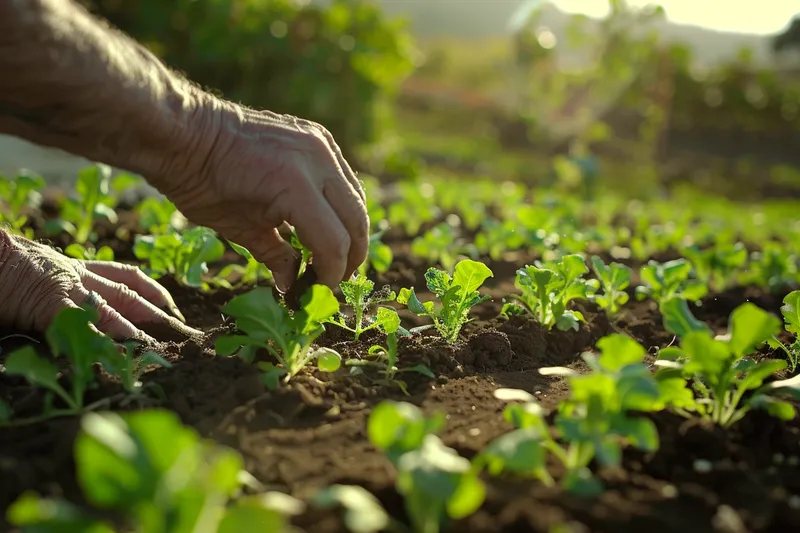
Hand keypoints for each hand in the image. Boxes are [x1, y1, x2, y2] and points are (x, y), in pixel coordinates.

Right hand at [0, 230, 200, 340]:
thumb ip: (59, 292)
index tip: (170, 304)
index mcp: (75, 268)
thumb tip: (81, 312)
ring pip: (112, 307)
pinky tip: (116, 354)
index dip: (150, 288)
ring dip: (136, 329)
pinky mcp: (51, 301)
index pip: (123, 275)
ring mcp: (67, 286)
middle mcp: (78, 275)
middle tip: (180, 330)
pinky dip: (101, 339)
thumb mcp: (38, 274)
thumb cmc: (5, 264)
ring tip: (156, 347)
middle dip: (156, 312)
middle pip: (127, 292)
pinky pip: (83, 322)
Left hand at [156, 101, 369, 290]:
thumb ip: (275, 256)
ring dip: (351, 230)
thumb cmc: (200, 182)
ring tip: (335, 255)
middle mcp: (317, 160)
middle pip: (355, 221)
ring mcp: (320, 143)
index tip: (320, 291)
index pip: (333, 242)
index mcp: (294, 185)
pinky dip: (341, 204)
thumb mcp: (237, 229)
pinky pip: (343, 177)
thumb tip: (293, 286)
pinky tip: (326, 221)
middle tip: (336, 280)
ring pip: (356, 199)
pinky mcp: (318, 136)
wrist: (185, 132)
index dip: (331, 274)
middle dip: (350, 256)